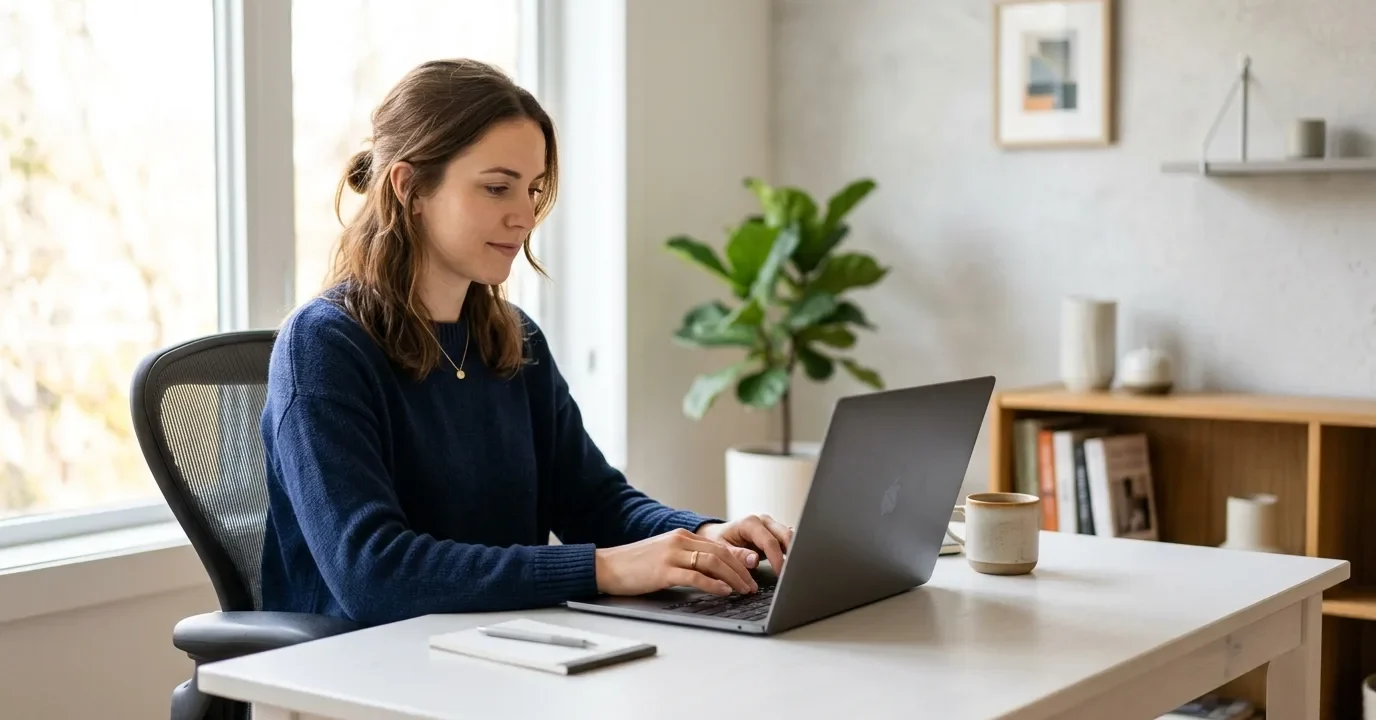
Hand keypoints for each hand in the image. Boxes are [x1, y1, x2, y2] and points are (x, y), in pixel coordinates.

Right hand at [594, 528, 758, 596]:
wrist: (607, 566)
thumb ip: (688, 558)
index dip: (739, 561)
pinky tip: (724, 592)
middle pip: (721, 552)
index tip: (750, 575)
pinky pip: (695, 576)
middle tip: (753, 586)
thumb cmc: (636, 566)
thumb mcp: (665, 556)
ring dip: (733, 578)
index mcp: (682, 536)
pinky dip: (713, 584)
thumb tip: (713, 573)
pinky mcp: (663, 570)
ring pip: (713, 562)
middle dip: (741, 570)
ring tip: (744, 590)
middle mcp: (679, 541)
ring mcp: (671, 554)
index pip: (719, 546)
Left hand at [697, 514, 793, 574]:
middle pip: (786, 535)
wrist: (717, 535)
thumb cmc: (717, 541)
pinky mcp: (775, 533)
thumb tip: (755, 560)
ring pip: (790, 537)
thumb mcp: (722, 550)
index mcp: (749, 523)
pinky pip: (787, 541)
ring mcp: (771, 526)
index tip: (780, 574)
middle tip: (791, 573)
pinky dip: (791, 551)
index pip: (769, 541)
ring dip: (793, 552)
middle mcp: (763, 521)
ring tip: (794, 570)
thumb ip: (737, 555)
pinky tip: (792, 565)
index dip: (777, 558)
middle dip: (792, 553)